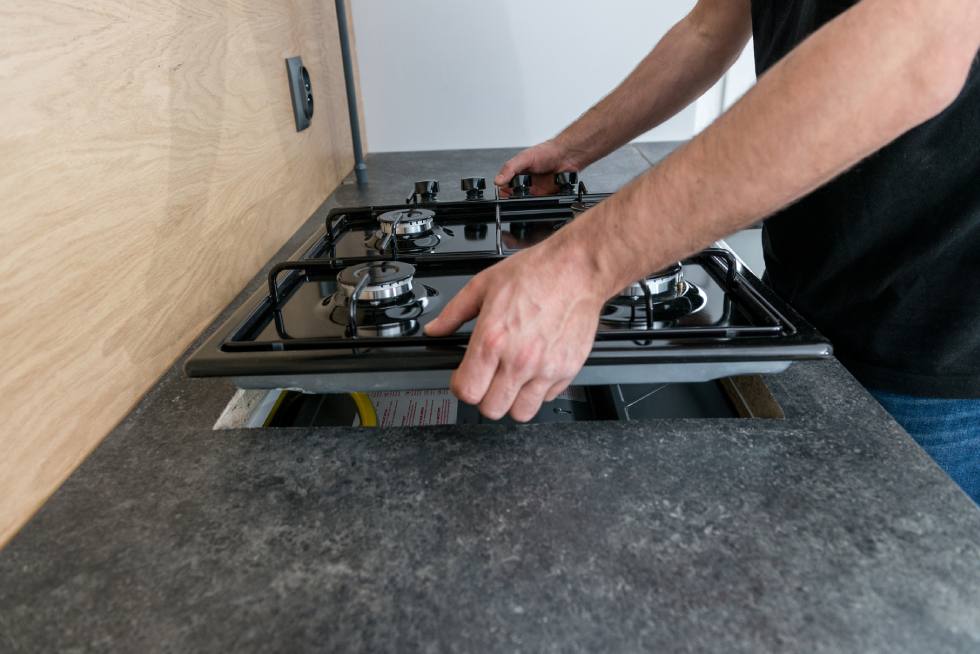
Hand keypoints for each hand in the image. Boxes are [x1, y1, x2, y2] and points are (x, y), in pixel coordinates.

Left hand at [424, 236, 606, 421]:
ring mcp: (545, 368)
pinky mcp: (567, 369)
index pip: (467, 391)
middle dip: (484, 397)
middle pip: (491, 409)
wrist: (577, 268)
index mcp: (493, 339)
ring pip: (520, 412)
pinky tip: (535, 371)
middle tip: (487, 380)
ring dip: (512, 401)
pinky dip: (539, 390)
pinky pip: (548, 398)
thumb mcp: (483, 285)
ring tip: (511, 381)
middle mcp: (519, 359)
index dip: (460, 386)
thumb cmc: (536, 273)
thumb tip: (436, 329)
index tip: (464, 378)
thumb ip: (454, 313)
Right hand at [495, 139, 583, 196]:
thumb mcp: (524, 158)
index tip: (506, 197)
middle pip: (517, 199)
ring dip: (531, 204)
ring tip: (535, 196)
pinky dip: (544, 204)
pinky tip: (545, 198)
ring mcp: (537, 191)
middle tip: (523, 197)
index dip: (504, 194)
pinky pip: (543, 205)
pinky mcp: (548, 196)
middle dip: (518, 201)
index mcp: (516, 174)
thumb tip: (498, 180)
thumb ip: (510, 169)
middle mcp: (526, 184)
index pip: (505, 188)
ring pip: (530, 204)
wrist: (567, 154)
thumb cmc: (547, 151)